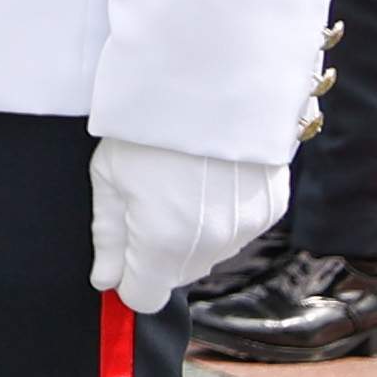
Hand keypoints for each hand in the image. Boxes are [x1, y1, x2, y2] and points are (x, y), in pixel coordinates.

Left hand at [91, 137, 289, 315]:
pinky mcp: (271, 206)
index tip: (120, 252)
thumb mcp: (108, 177)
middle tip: (143, 202)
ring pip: (210, 254)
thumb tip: (105, 280)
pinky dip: (221, 216)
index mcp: (163, 243)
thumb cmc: (147, 126)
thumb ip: (107, 237)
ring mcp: (246, 227)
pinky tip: (208, 178)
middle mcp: (211, 245)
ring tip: (177, 184)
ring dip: (191, 237)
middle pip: (177, 275)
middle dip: (156, 254)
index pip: (144, 296)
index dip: (127, 278)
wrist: (210, 81)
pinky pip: (238, 230)